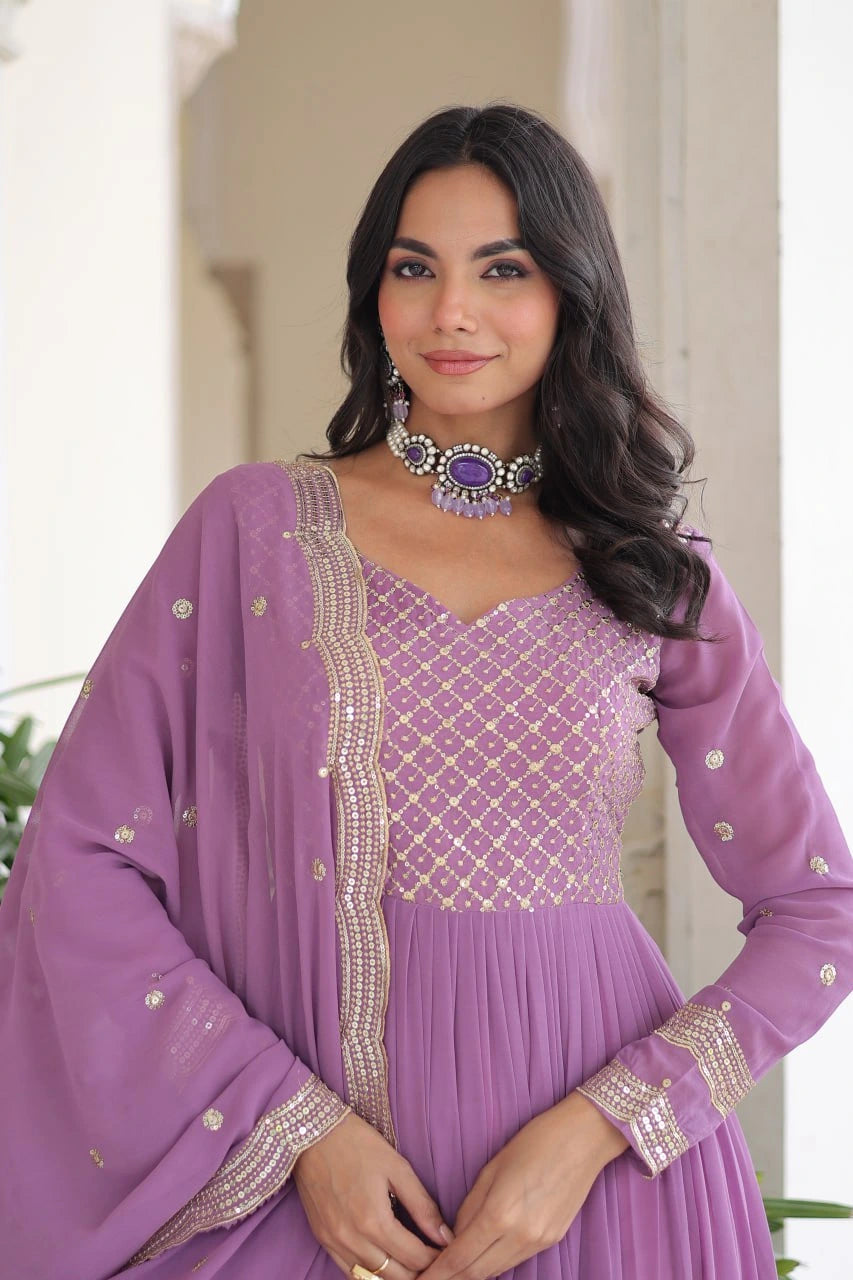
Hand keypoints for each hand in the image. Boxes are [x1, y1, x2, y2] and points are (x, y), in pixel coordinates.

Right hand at [292, 1108, 454, 1278]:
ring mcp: (334, 1243)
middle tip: (434, 1258)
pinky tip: (384, 1263)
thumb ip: (422, 1206)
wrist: (313, 1133)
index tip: (448, 1251)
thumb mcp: (397, 1168)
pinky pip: (350, 1272)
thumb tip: (445, 1236)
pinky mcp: (322, 1239)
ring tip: (412, 1264)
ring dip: (396, 1276)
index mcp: (375, 1221)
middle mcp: (353, 1240)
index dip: (437, 1258)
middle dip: (420, 1272)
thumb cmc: (358, 1144)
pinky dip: (370, 1274)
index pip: (415, 1258)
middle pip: (396, 1277)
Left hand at [415, 1091, 628, 1278]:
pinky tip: (483, 1256)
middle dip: (451, 1279)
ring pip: (497, 1270)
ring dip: (473, 1273)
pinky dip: (496, 1262)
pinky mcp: (552, 1240)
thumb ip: (470, 1206)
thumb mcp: (492, 1168)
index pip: (459, 1257)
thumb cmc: (534, 1142)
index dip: (437, 1273)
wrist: (583, 1138)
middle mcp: (520, 1236)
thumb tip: (454, 1234)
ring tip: (452, 1271)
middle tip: (430, 1278)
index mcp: (500, 1213)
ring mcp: (539, 1241)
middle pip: (477, 1273)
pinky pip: (516, 1260)